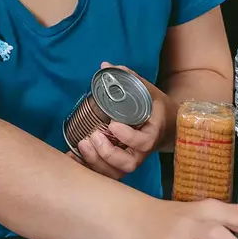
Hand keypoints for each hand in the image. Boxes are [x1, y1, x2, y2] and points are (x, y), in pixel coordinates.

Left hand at [75, 62, 167, 178]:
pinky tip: (72, 158)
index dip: (128, 137)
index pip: (144, 142)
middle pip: (128, 164)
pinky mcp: (117, 164)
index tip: (113, 124)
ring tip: (82, 144)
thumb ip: (127, 78)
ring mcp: (129, 160)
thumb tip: (105, 65)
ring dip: (96, 162)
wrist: (165, 126)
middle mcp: (141, 152)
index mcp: (151, 133)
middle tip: (93, 136)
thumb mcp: (146, 90)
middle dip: (108, 153)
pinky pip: (104, 173)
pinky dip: (87, 168)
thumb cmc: (153, 107)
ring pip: (115, 173)